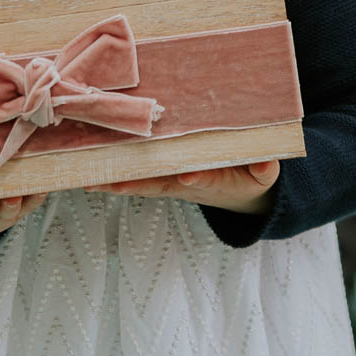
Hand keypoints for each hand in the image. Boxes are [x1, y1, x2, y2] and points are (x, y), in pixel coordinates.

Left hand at [102, 159, 279, 215]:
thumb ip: (264, 169)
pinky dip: (112, 175)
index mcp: (211, 179)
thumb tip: (267, 163)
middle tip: (113, 183)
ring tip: (92, 179)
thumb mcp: (262, 176)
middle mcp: (184, 181)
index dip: (196, 179)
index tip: (187, 177)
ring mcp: (169, 180)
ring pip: (141, 180)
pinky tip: (88, 174)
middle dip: (136, 183)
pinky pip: (134, 174)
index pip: (204, 179)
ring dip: (117, 180)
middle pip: (158, 184)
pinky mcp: (160, 175)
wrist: (240, 192)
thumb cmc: (247, 176)